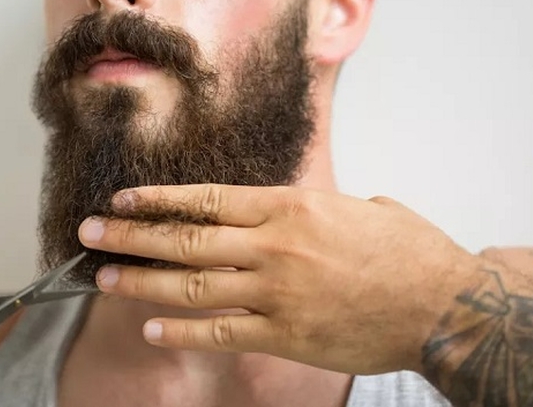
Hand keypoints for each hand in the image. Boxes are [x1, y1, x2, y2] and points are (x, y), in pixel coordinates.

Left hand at [79, 184, 481, 374]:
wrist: (442, 305)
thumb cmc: (407, 252)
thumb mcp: (362, 209)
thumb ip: (316, 209)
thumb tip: (293, 211)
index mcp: (288, 207)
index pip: (205, 198)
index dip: (158, 198)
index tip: (122, 199)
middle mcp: (273, 245)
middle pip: (185, 238)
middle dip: (131, 235)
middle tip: (90, 232)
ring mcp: (275, 292)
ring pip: (192, 284)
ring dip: (141, 279)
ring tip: (104, 276)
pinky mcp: (284, 334)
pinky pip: (220, 332)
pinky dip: (181, 330)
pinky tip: (150, 326)